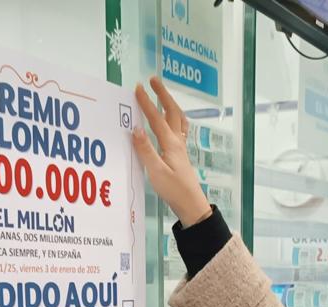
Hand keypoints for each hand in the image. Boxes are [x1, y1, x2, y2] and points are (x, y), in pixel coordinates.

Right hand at [132, 76, 212, 227]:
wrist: (192, 205)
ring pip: (178, 119)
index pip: (156, 119)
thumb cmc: (174, 191)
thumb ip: (146, 150)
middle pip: (171, 112)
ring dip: (170, 105)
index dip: (146, 103)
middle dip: (162, 95)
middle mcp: (177, 142)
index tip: (137, 88)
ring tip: (163, 95)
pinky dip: (174, 119)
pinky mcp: (181, 155)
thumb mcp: (157, 172)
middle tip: (153, 80)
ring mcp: (181, 148)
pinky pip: (179, 129)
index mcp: (171, 144)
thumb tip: (136, 129)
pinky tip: (171, 121)